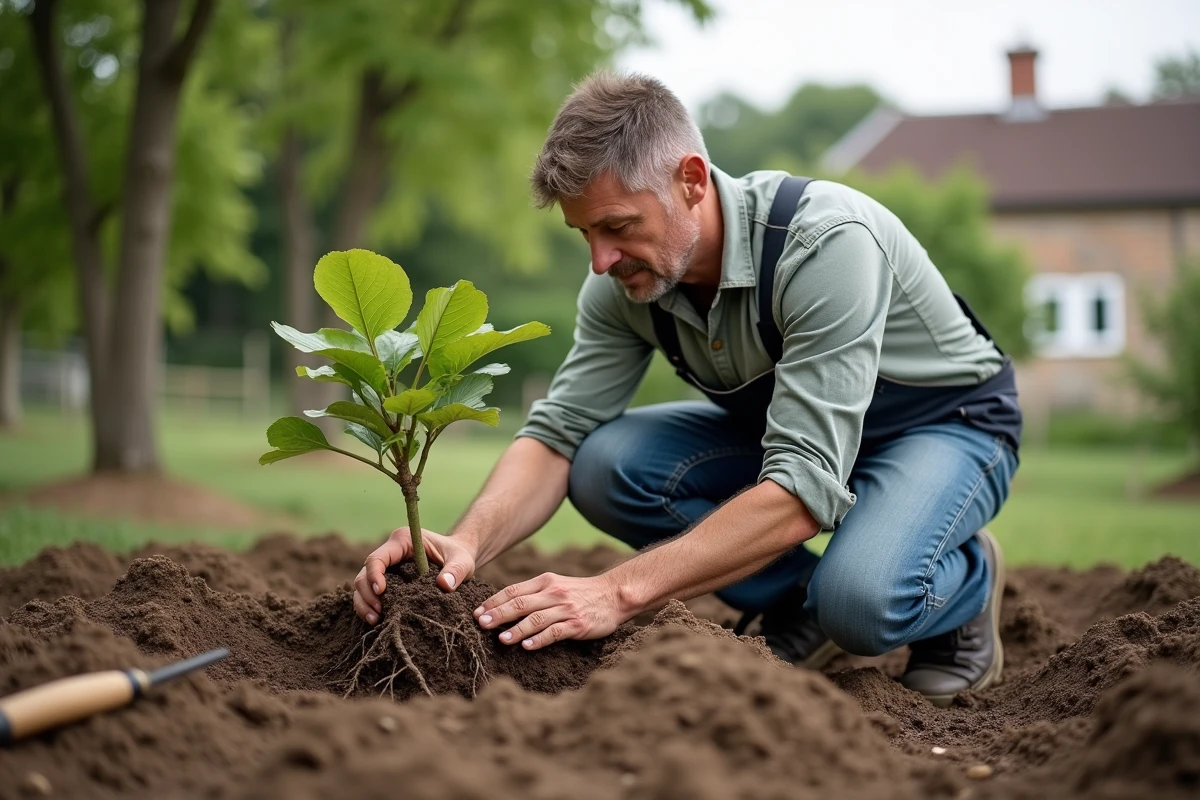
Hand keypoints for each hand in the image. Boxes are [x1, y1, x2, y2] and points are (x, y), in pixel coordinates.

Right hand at [352, 527, 476, 624]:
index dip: (374, 575)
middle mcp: (390, 552)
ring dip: (364, 603)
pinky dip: (369, 606)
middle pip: (364, 573)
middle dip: (367, 594)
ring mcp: (386, 566)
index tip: (382, 592)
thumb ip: (455, 571)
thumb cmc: (459, 554)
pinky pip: (370, 593)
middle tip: (378, 614)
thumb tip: (444, 585)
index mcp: (402, 540)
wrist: (458, 557)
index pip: (378, 558)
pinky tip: (378, 621)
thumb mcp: (462, 560)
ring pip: (362, 584)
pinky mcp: (387, 579)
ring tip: (375, 620)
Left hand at [473, 572, 626, 650]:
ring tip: (501, 639)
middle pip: (521, 603)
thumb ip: (533, 593)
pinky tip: (526, 646)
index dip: (494, 601)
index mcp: (545, 582)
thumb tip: (503, 606)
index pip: (514, 590)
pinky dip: (539, 639)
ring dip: (516, 629)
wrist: (614, 594)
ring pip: (536, 618)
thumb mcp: (556, 585)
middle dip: (499, 614)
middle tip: (481, 624)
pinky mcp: (577, 624)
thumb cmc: (580, 593)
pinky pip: (554, 632)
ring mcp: (565, 609)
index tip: (478, 612)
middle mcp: (553, 593)